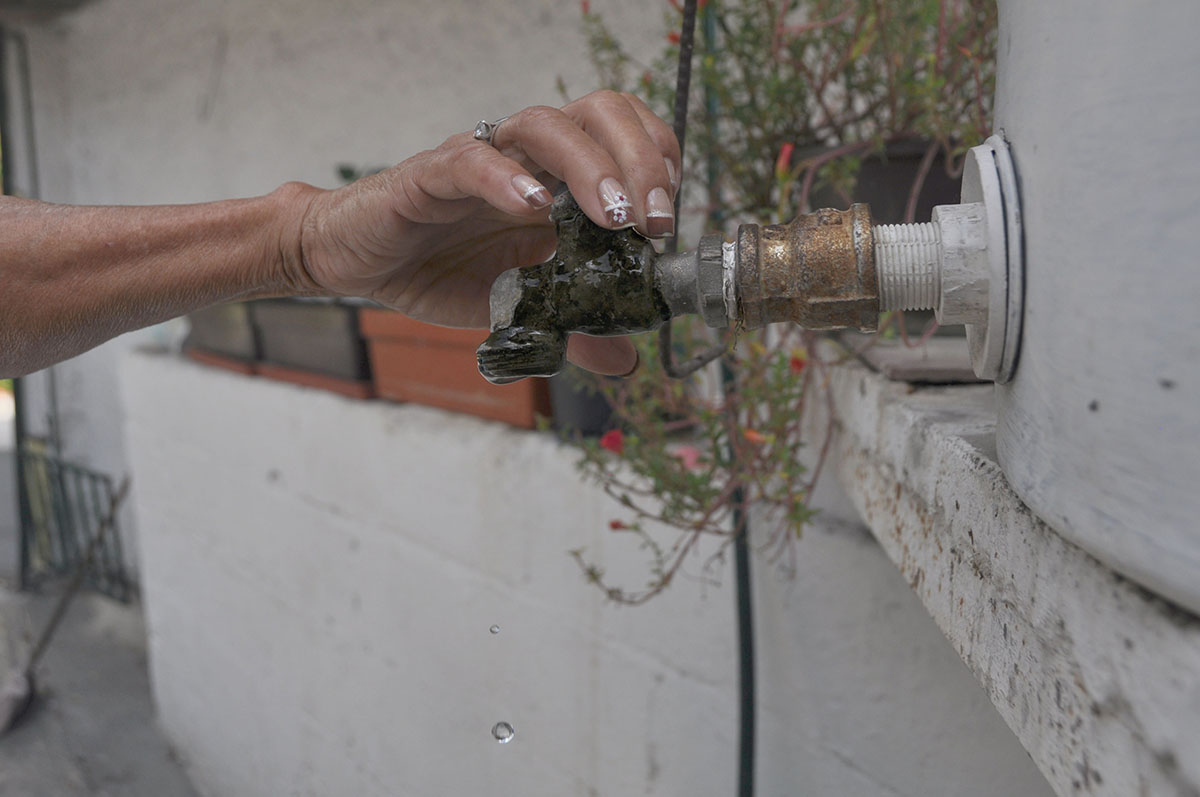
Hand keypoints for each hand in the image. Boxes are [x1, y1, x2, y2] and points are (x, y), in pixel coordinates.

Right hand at [285, 90, 680, 375]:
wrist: (357, 264)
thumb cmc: (436, 269)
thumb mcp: (516, 307)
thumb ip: (571, 325)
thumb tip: (625, 358)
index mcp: (555, 179)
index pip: (624, 136)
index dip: (657, 162)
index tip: (667, 219)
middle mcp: (525, 158)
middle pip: (597, 113)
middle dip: (640, 160)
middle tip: (653, 222)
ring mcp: (480, 160)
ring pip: (543, 124)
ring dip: (590, 166)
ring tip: (613, 217)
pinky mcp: (429, 176)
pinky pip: (471, 160)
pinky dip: (507, 179)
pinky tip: (533, 207)